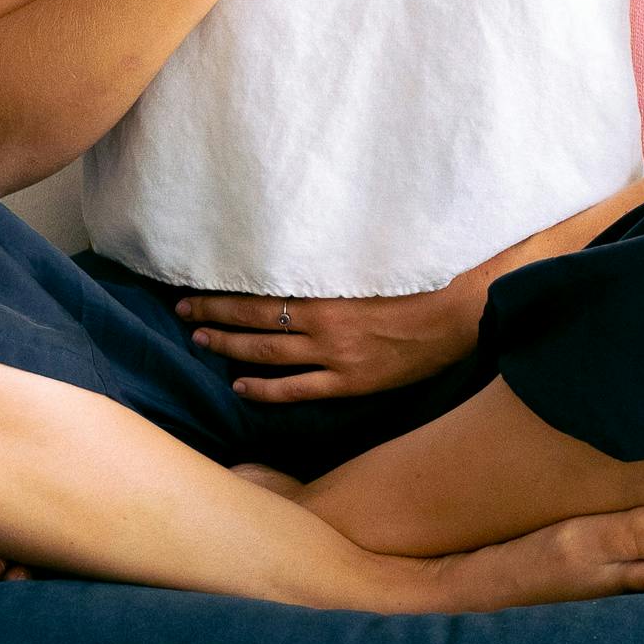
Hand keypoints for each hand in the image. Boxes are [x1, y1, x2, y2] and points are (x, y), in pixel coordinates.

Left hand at [177, 273, 486, 401]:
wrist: (459, 312)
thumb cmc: (421, 278)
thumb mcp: (371, 261)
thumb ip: (332, 264)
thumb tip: (297, 253)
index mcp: (327, 291)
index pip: (260, 292)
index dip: (224, 292)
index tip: (195, 286)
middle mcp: (323, 325)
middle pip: (256, 321)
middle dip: (216, 316)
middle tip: (183, 312)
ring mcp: (335, 357)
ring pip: (268, 354)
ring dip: (231, 348)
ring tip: (202, 341)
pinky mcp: (351, 381)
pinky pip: (298, 390)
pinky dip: (265, 389)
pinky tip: (240, 387)